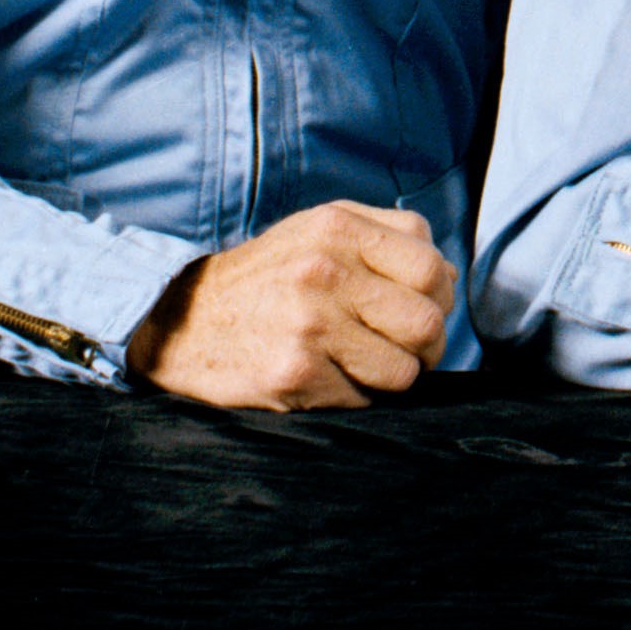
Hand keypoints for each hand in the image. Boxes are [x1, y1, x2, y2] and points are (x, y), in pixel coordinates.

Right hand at [127, 202, 453, 409]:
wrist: (183, 322)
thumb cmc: (269, 276)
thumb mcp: (322, 230)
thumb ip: (389, 238)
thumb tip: (447, 276)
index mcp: (340, 228)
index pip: (431, 269)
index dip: (441, 298)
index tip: (427, 310)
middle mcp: (325, 273)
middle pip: (427, 323)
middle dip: (428, 345)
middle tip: (409, 350)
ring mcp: (309, 326)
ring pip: (402, 371)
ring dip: (394, 376)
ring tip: (368, 365)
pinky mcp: (293, 375)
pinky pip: (363, 400)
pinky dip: (356, 396)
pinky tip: (330, 379)